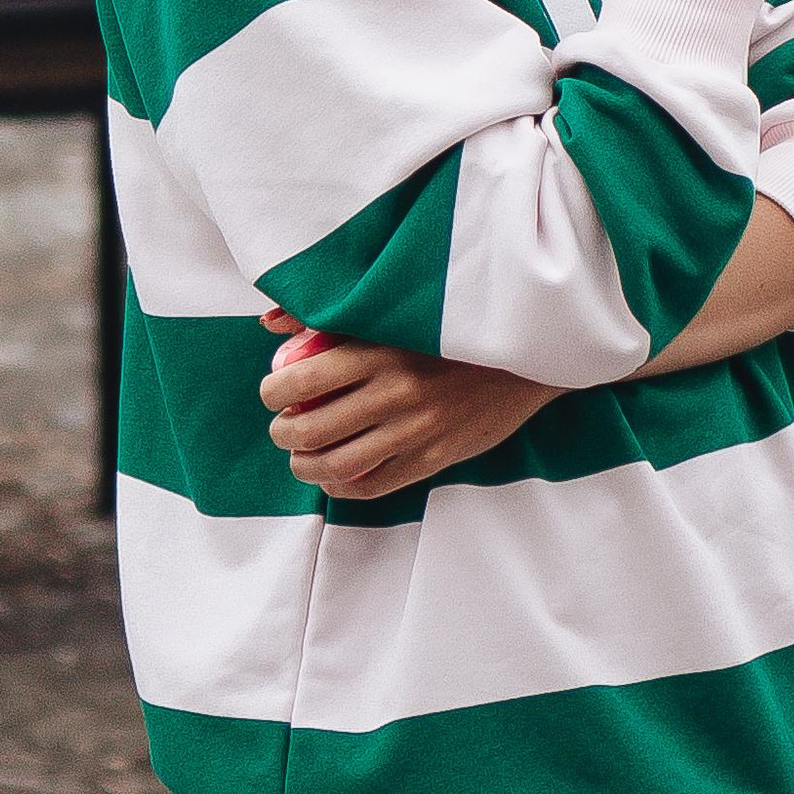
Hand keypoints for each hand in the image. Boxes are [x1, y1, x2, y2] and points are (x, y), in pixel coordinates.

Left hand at [257, 315, 557, 498]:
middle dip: (283, 432)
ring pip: (337, 465)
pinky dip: (342, 486)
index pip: (300, 379)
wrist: (525, 348)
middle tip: (283, 425)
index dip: (273, 391)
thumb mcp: (394, 307)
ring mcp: (415, 430)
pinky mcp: (435, 457)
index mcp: (380, 348)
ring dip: (305, 465)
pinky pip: (373, 486)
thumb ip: (330, 312)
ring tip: (302, 455)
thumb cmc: (451, 323)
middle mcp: (394, 391)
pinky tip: (335, 475)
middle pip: (310, 429)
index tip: (273, 391)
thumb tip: (268, 321)